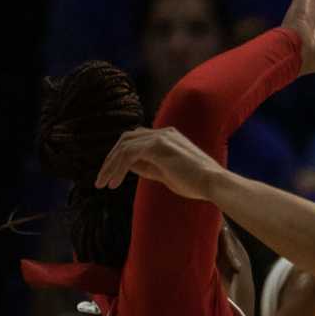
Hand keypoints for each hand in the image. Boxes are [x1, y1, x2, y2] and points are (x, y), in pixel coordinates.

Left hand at [95, 124, 222, 200]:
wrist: (213, 183)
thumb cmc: (196, 183)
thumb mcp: (166, 174)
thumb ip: (149, 167)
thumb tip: (130, 166)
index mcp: (167, 136)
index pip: (135, 140)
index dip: (120, 156)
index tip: (112, 175)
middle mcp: (162, 132)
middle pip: (126, 139)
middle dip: (111, 160)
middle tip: (101, 179)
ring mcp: (160, 137)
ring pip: (124, 146)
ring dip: (111, 165)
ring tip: (103, 183)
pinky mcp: (157, 146)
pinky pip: (129, 154)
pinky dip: (118, 168)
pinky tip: (115, 183)